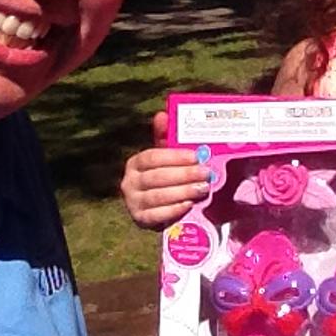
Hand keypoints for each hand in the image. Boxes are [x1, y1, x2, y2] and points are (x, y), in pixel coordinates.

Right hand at [121, 110, 209, 228]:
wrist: (158, 209)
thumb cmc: (164, 177)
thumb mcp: (166, 158)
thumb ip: (165, 137)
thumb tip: (162, 114)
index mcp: (135, 163)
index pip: (152, 157)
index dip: (174, 156)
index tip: (195, 156)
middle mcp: (129, 182)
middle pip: (157, 177)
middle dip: (184, 175)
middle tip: (206, 173)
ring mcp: (132, 203)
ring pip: (158, 196)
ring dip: (183, 191)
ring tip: (203, 188)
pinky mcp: (140, 220)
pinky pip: (156, 215)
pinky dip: (173, 210)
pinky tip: (189, 204)